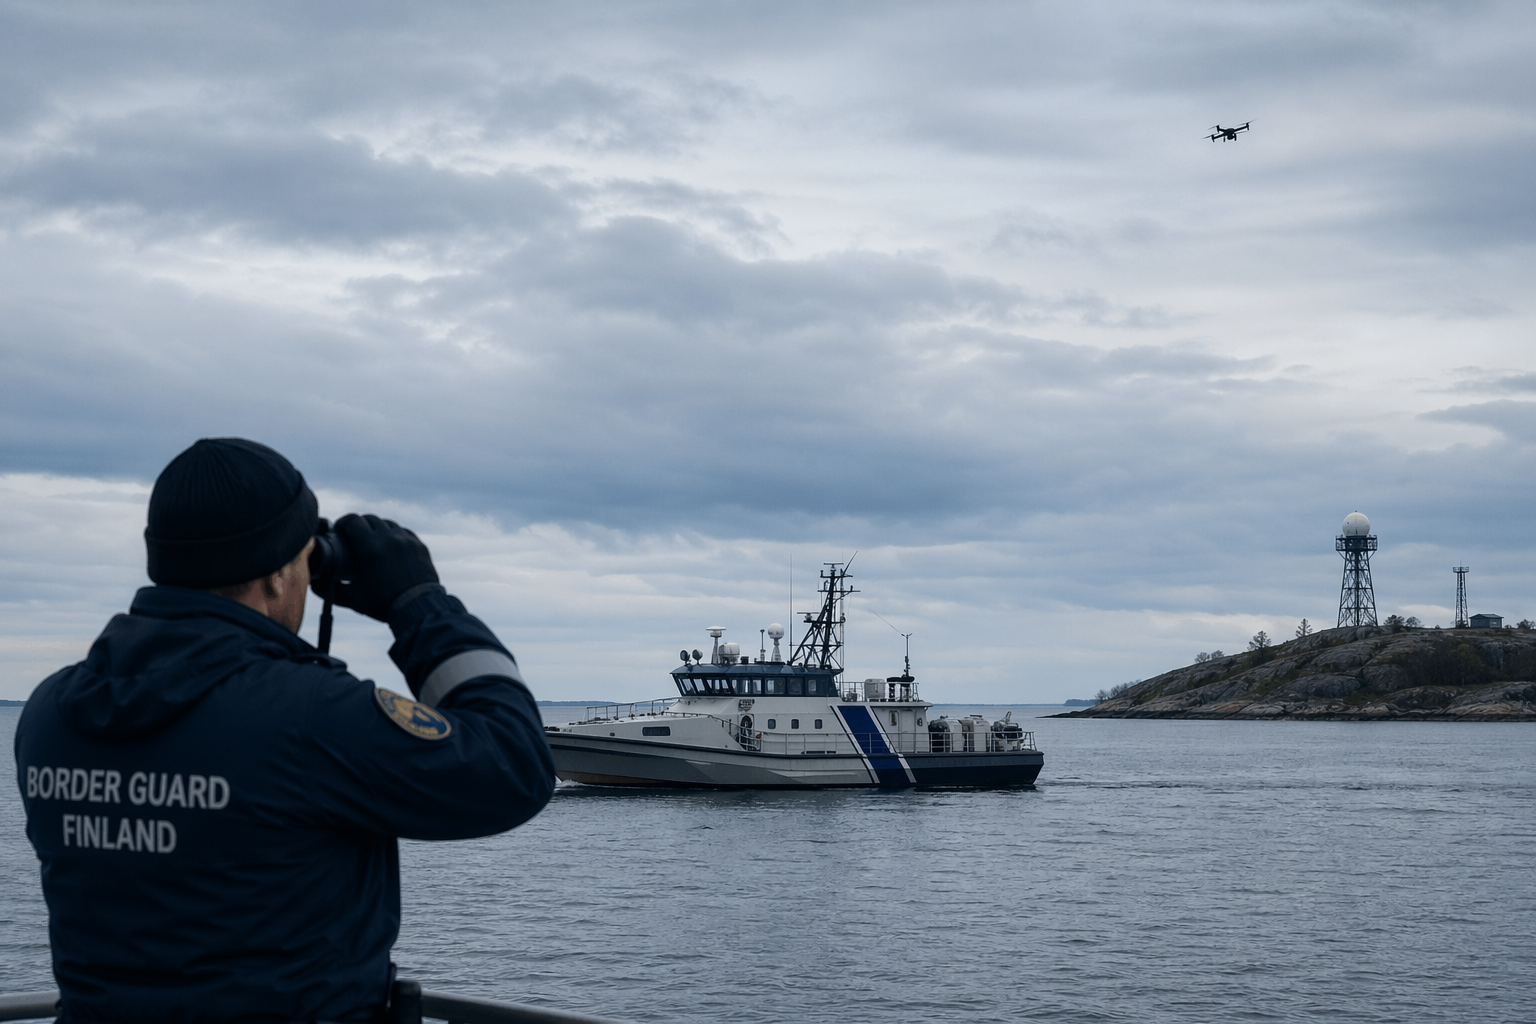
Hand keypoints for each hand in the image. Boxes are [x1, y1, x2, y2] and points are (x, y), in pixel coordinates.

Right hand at [318, 513, 438, 620]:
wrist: (419, 608)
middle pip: (369, 519)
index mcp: (370, 547)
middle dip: (358, 525)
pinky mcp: (419, 545)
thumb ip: (330, 591)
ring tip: (372, 540)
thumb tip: (314, 584)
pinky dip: (394, 535)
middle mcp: (389, 538)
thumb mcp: (353, 598)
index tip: (339, 529)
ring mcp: (406, 540)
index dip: (343, 522)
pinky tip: (390, 545)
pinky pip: (403, 532)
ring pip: (388, 524)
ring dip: (377, 528)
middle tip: (353, 536)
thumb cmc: (384, 604)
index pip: (352, 521)